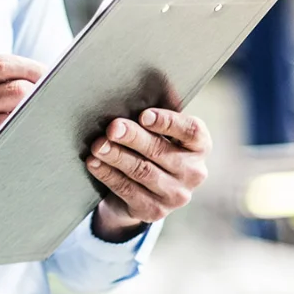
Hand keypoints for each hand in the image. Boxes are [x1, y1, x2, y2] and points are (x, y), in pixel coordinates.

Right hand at [0, 54, 43, 228]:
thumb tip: (44, 80)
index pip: (2, 64)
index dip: (32, 67)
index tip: (53, 76)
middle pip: (15, 85)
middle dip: (42, 90)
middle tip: (59, 101)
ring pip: (18, 107)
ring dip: (39, 112)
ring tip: (50, 119)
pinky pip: (12, 133)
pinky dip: (29, 133)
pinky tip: (36, 138)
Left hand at [87, 108, 210, 242]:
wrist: (143, 191)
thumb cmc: (151, 147)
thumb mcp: (158, 131)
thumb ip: (154, 114)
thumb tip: (142, 82)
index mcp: (199, 146)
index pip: (191, 132)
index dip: (168, 122)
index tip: (144, 116)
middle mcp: (194, 172)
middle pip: (161, 151)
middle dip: (133, 138)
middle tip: (112, 128)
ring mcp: (176, 195)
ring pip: (142, 171)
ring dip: (117, 156)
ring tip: (98, 145)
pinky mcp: (154, 210)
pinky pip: (128, 190)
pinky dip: (108, 174)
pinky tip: (94, 163)